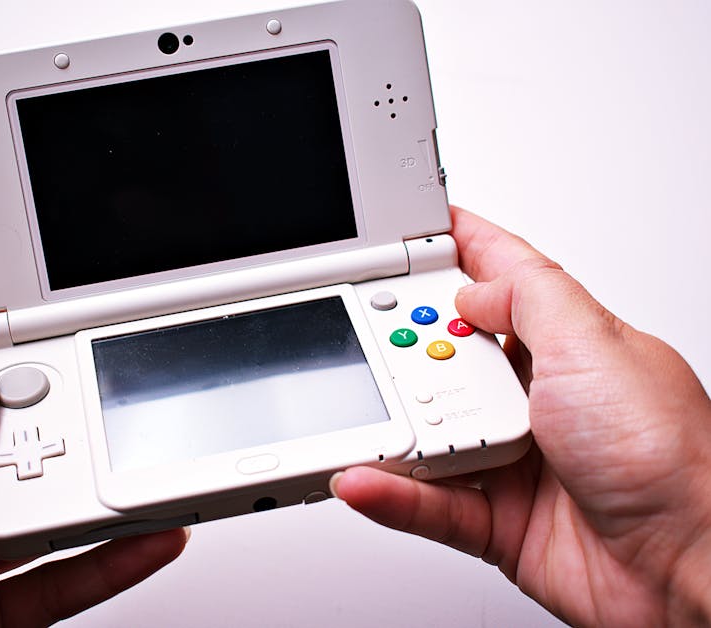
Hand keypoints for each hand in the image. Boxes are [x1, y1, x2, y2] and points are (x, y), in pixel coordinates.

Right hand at [332, 206, 710, 625]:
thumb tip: (470, 288)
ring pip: (430, 429)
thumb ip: (529, 298)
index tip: (411, 227)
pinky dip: (392, 493)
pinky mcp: (497, 519)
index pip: (504, 277)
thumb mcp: (595, 346)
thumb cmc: (670, 460)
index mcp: (570, 342)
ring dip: (394, 424)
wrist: (688, 570)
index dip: (460, 246)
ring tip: (371, 415)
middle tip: (370, 332)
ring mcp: (516, 457)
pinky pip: (427, 502)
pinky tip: (367, 478)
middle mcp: (541, 396)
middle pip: (450, 353)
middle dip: (408, 341)